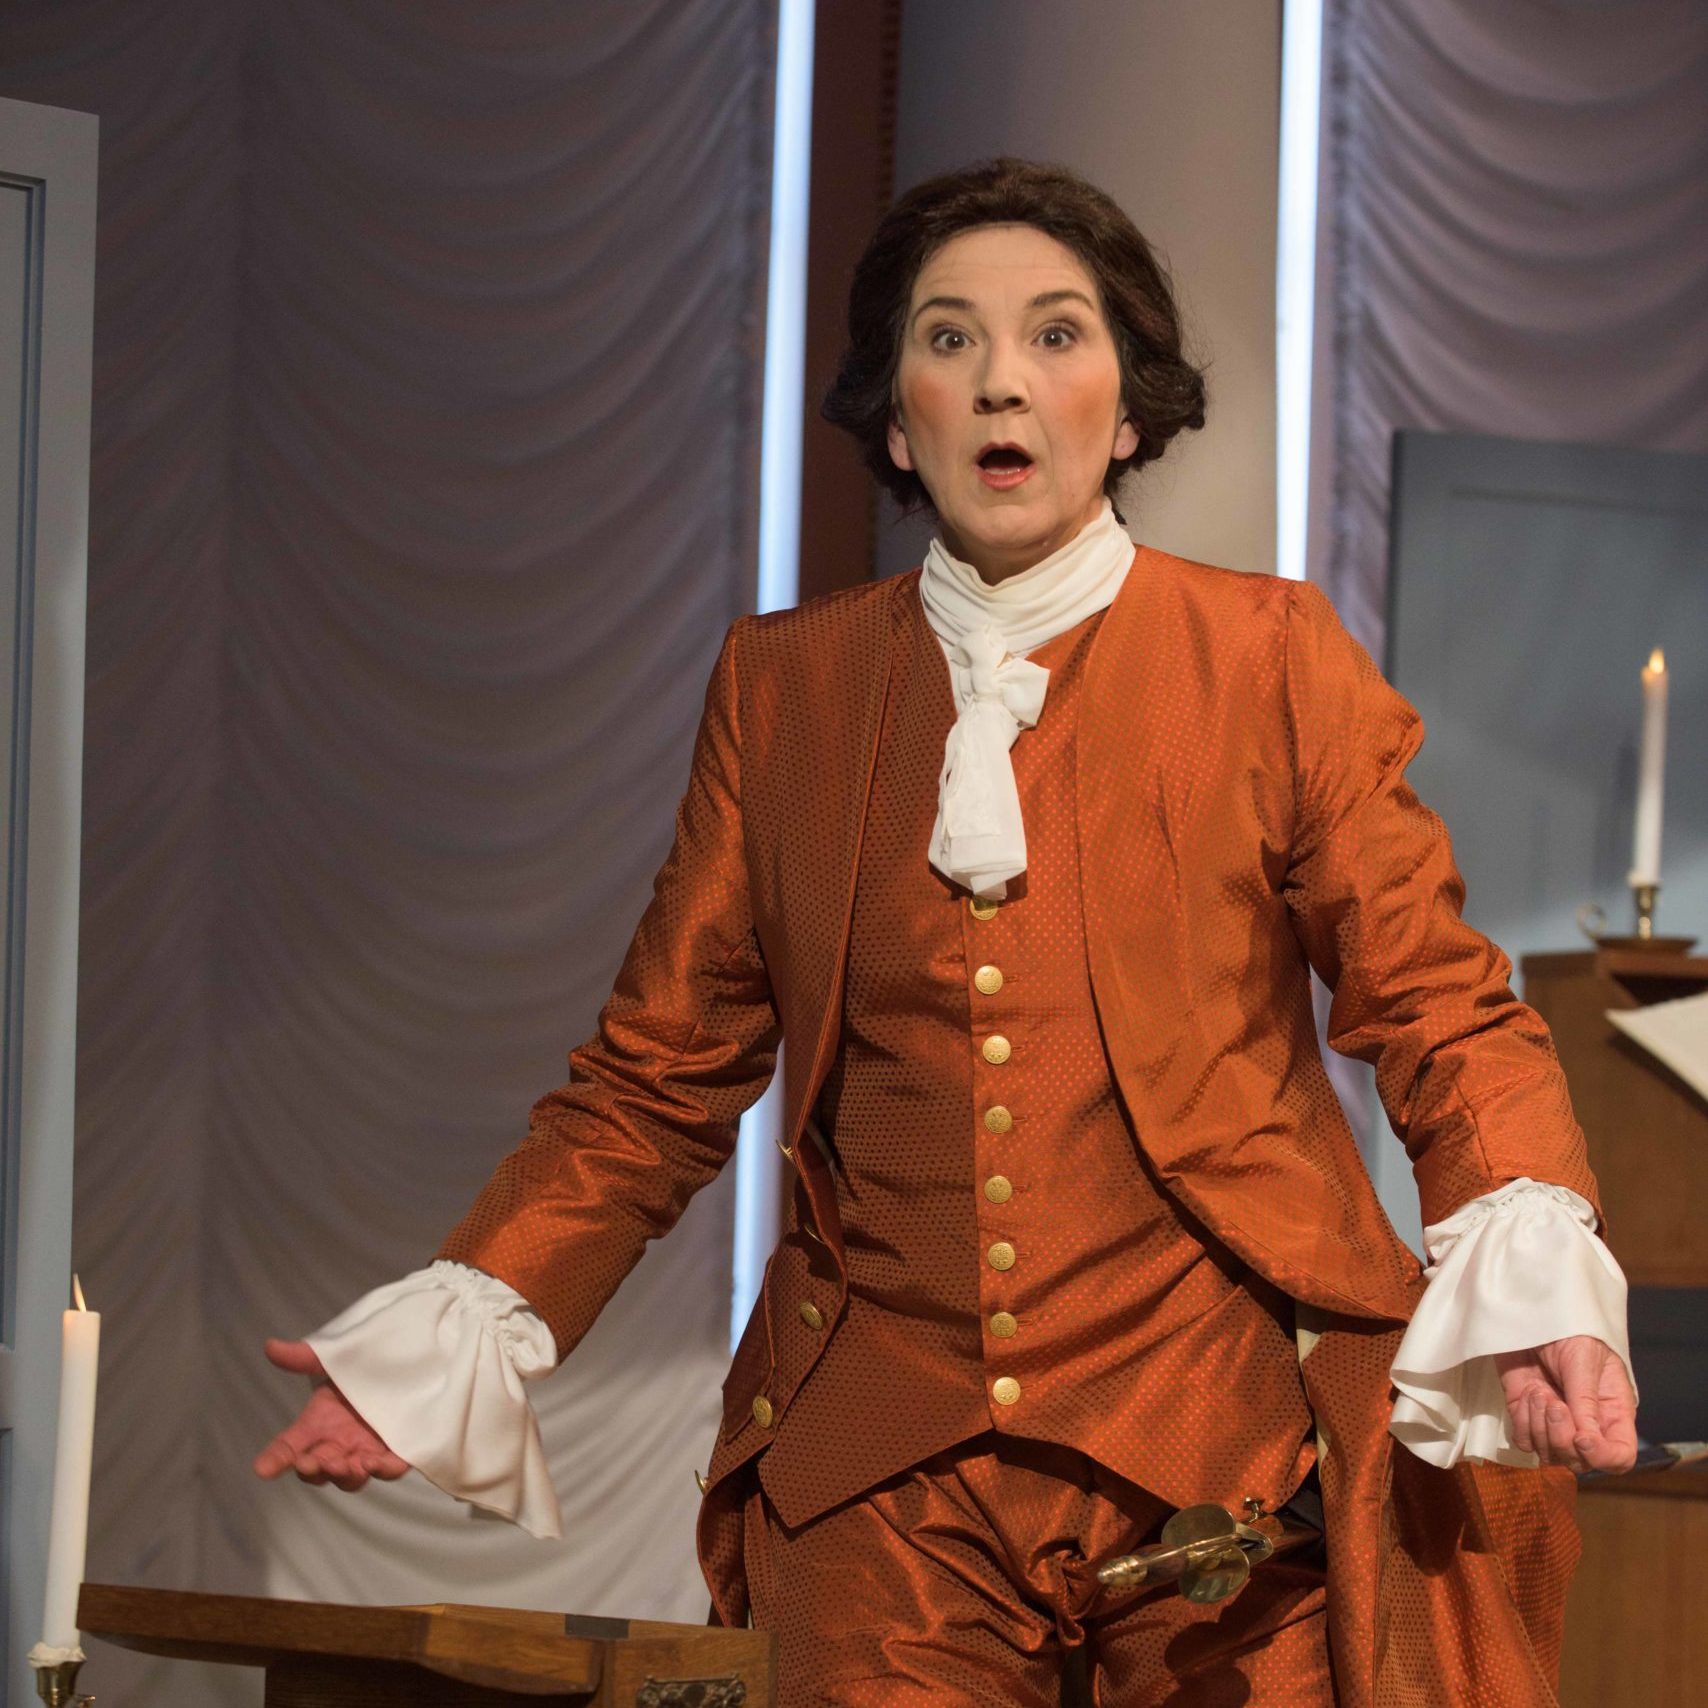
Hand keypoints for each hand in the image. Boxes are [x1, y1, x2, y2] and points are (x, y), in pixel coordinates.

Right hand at [253, 1339, 410, 1492]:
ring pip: (350, 1475)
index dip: (275, 1459)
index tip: (262, 1468)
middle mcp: (339, 1444)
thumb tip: (271, 1346)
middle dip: (313, 1469)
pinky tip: (376, 1463)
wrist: (403, 1363)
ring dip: (345, 1474)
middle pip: (318, 1468)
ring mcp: (366, 1450)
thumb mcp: (332, 1360)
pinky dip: (382, 1470)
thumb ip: (304, 1357)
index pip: (289, 1447)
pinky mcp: (397, 1450)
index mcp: (317, 1426)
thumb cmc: (360, 1367)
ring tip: (346, 1464)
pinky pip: (390, 1468)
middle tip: (311, 1463)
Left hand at [1495, 1333, 1637, 1473]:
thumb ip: (1586, 1402)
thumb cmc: (1567, 1329)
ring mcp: (1554, 1422)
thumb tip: (1588, 1441)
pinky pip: (1525, 1441)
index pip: (1619, 1457)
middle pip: (1581, 1462)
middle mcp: (1586, 1424)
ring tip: (1539, 1391)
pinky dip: (1523, 1423)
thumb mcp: (1584, 1360)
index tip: (1582, 1439)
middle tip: (1553, 1403)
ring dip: (1541, 1428)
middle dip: (1563, 1438)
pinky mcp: (1526, 1415)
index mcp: (1612, 1412)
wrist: (1527, 1312)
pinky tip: (1527, 1394)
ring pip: (1550, 1455)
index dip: (1603, 1457)